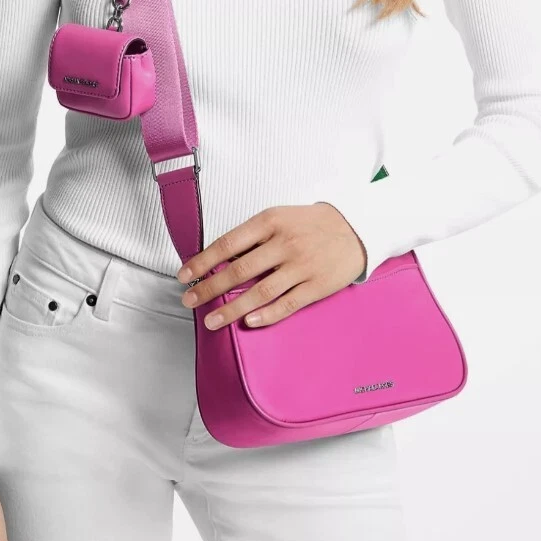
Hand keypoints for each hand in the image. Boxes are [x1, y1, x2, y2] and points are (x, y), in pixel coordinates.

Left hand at [177, 203, 366, 329]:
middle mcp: (284, 244)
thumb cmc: (310, 224)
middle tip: (189, 299)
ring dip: (232, 308)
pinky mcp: (316, 286)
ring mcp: (301, 266)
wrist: (356, 228)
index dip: (202, 261)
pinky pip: (287, 304)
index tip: (184, 275)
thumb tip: (218, 258)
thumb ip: (251, 236)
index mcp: (270, 222)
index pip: (227, 244)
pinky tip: (249, 322)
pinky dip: (267, 315)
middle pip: (239, 270)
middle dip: (209, 287)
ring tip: (211, 320)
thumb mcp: (279, 217)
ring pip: (260, 292)